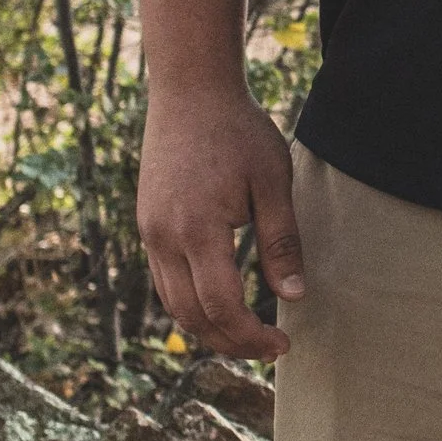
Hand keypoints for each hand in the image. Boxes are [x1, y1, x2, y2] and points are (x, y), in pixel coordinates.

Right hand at [137, 84, 304, 361]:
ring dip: (208, 329)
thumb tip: (293, 297)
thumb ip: (281, 241)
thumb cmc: (238, 131)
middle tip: (270, 349)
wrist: (189, 92)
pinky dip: (190, 305)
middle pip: (191, 317)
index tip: (283, 343)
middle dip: (231, 342)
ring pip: (172, 305)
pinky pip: (164, 281)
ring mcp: (149, 233)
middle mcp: (163, 238)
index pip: (221, 306)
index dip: (251, 335)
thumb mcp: (272, 182)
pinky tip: (219, 306)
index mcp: (197, 230)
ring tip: (247, 336)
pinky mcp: (148, 225)